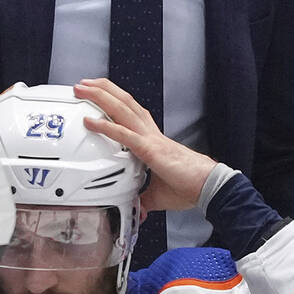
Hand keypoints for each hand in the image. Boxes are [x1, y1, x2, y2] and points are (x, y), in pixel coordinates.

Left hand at [75, 78, 216, 212]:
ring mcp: (151, 139)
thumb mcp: (158, 194)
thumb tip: (138, 210)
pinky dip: (106, 126)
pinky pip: (124, 135)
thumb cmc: (190, 187)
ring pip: (124, 110)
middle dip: (104, 91)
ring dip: (102, 97)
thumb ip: (144, 199)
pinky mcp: (150, 150)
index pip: (132, 115)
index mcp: (153, 141)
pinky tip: (90, 120)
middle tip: (85, 83)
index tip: (100, 96)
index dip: (116, 103)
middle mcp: (151, 134)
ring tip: (85, 88)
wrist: (208, 186)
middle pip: (126, 104)